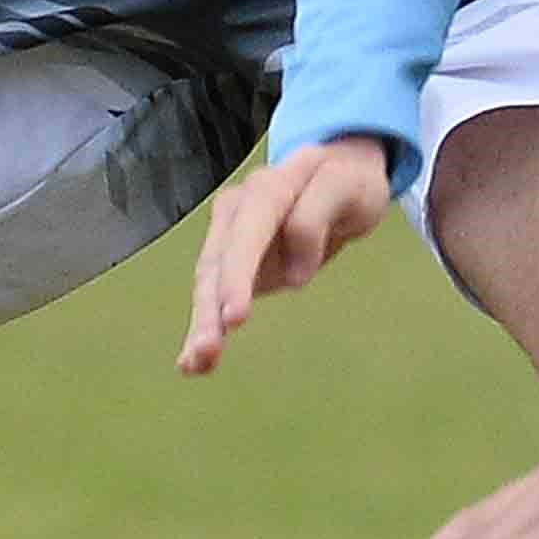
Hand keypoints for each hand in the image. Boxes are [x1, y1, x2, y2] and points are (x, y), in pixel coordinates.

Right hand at [180, 137, 393, 372]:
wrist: (337, 175)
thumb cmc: (345, 182)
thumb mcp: (347, 187)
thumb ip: (318, 215)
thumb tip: (295, 272)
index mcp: (267, 188)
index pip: (247, 233)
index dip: (237, 276)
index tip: (234, 318)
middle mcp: (238, 211)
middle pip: (218, 263)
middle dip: (210, 308)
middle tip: (207, 351)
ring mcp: (230, 238)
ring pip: (209, 285)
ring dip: (202, 325)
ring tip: (196, 364)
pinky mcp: (233, 265)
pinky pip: (215, 298)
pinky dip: (204, 329)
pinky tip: (192, 363)